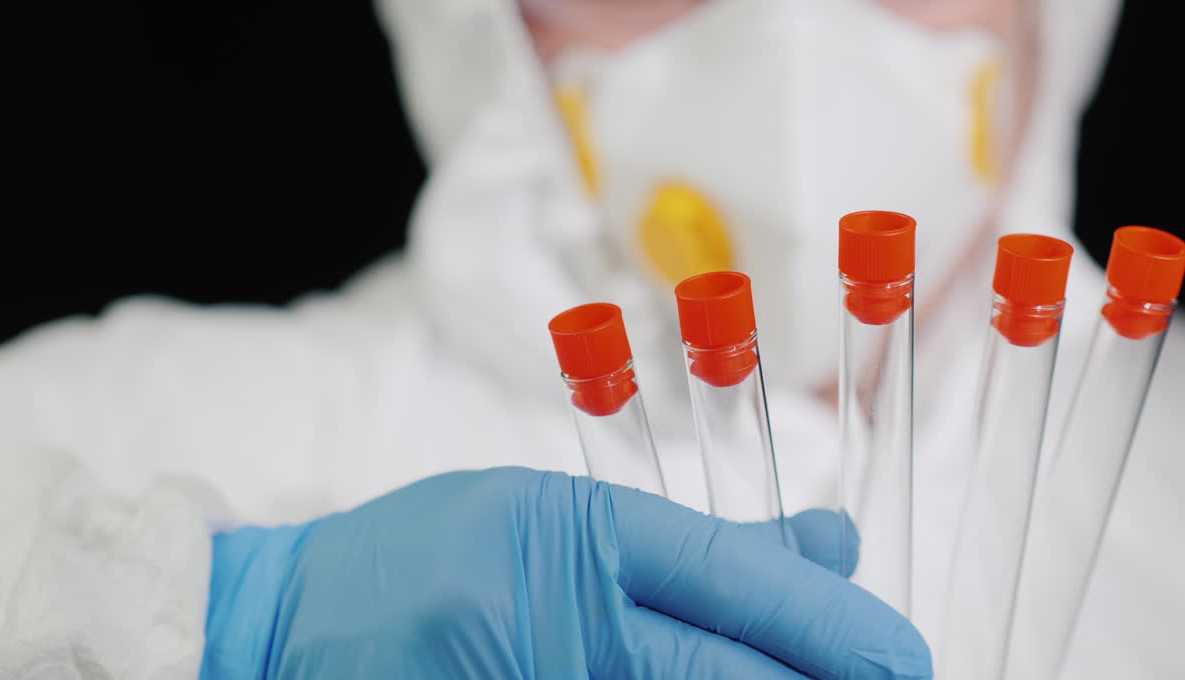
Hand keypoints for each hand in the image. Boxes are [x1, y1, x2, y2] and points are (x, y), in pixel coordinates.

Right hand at [202, 468, 929, 678]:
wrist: (281, 631)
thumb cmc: (425, 559)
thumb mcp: (557, 520)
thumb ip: (695, 548)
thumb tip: (833, 548)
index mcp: (567, 534)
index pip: (728, 580)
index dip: (829, 627)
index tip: (904, 658)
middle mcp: (548, 621)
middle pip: (724, 675)